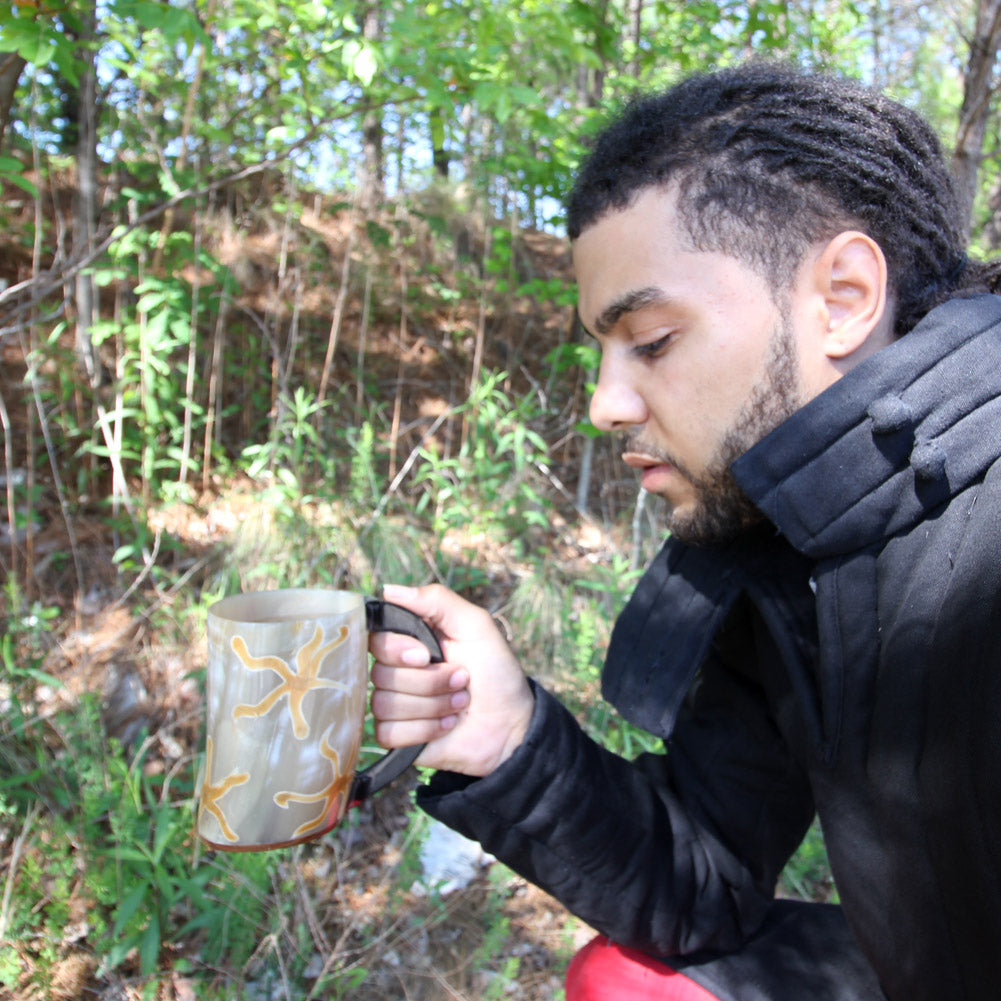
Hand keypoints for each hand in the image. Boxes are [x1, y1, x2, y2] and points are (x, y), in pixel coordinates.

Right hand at [369, 583, 533, 776]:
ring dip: (432, 706)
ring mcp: (396, 705)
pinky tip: (446, 726)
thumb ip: (436, 600)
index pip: (376, 638)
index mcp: (411, 642)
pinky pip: (387, 733)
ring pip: (384, 704)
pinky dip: (423, 730)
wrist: (512, 723)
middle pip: (380, 673)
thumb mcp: (475, 626)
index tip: (426, 655)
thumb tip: (388, 591)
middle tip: (461, 680)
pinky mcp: (398, 737)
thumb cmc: (497, 672)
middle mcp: (398, 671)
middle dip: (428, 681)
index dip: (396, 649)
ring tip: (459, 703)